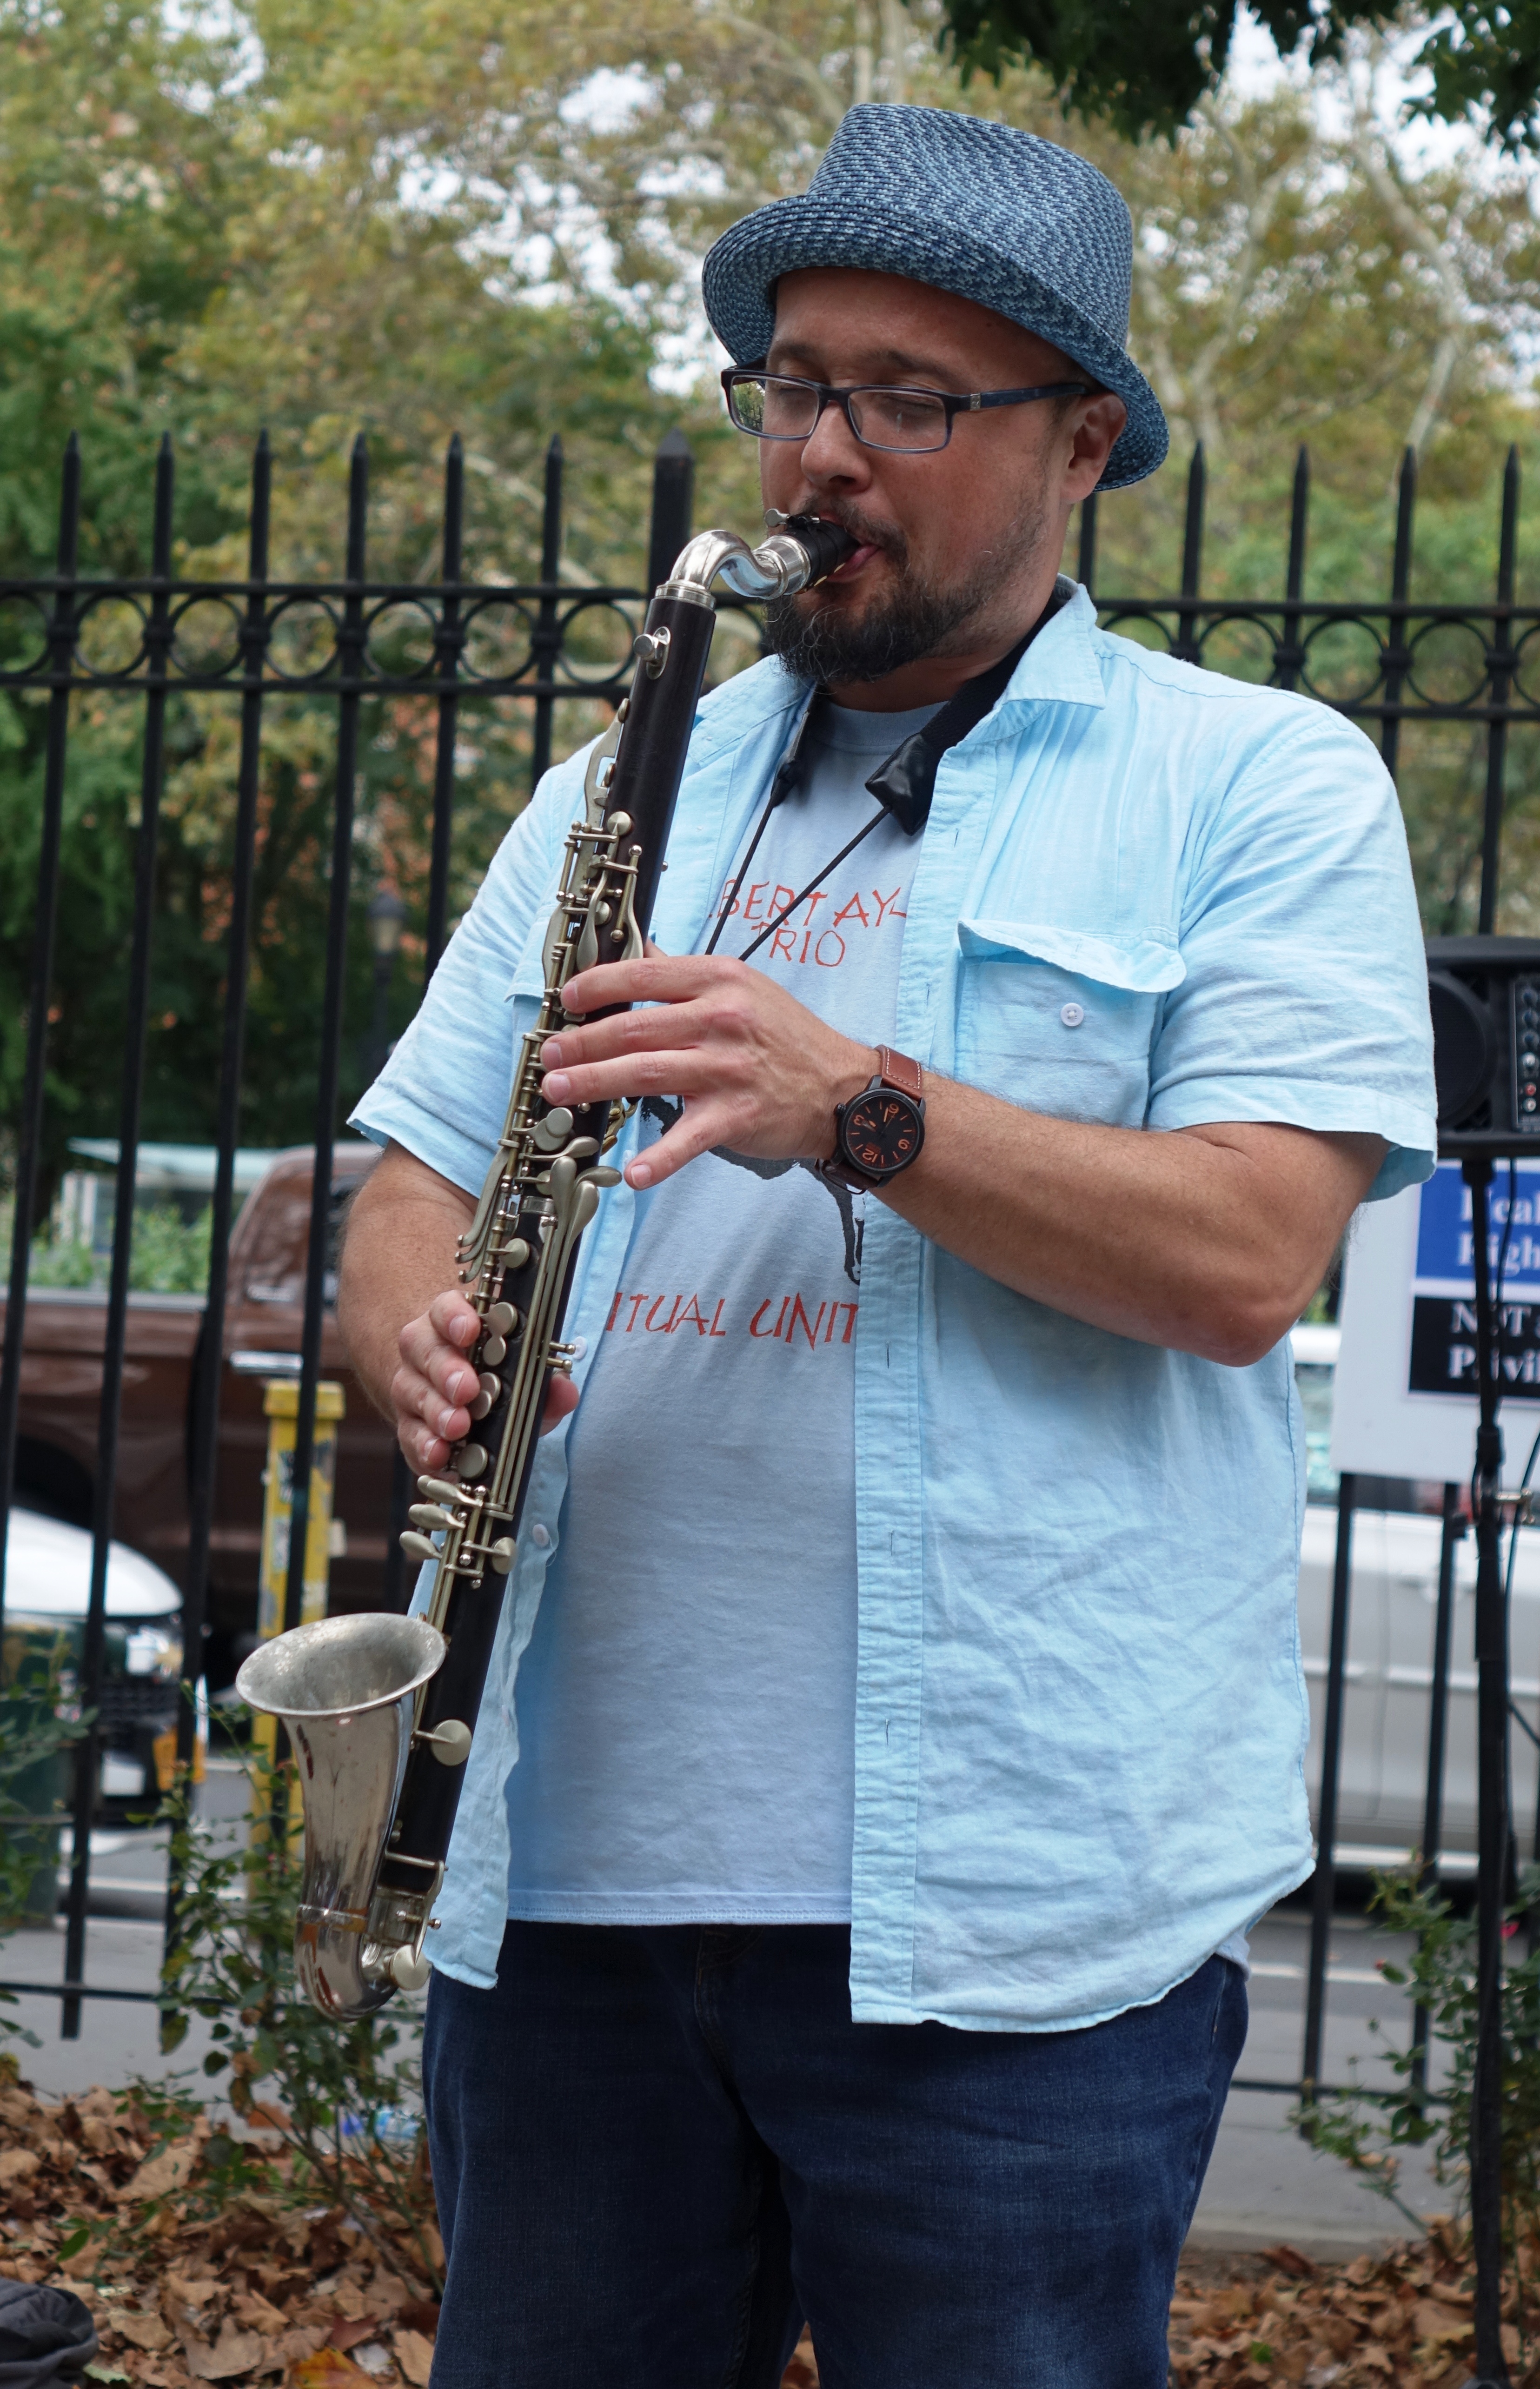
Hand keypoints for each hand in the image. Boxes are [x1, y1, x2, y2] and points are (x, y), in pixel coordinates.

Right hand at [391, 1289, 579, 1472]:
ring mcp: (411, 1387)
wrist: (465, 1410)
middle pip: (424, 1348)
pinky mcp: (407, 1425)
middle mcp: (427, 1350)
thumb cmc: (499, 1383)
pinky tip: (440, 1455)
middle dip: (447, 1370)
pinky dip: (424, 1446)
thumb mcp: (529, 1381)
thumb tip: (564, 1390)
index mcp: (456, 1325)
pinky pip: (407, 1434)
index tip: (469, 1330)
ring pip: (411, 1391)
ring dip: (436, 1410)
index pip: (446, 1309)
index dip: (455, 1316)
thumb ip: (548, 1384)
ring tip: (458, 1427)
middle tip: (467, 1390)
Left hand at [540, 953, 876, 1190]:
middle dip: (584, 1042)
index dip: (599, 985)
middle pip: (636, 1027)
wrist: (843, 1090)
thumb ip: (686, 974)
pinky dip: (661, 1159)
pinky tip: (632, 1174)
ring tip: (560, 1091)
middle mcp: (723, 1020)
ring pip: (647, 1073)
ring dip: (596, 1083)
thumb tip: (637, 950)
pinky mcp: (737, 1115)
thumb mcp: (743, 988)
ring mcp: (729, 1069)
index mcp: (720, 981)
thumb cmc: (787, 1039)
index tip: (568, 1000)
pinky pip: (689, 1138)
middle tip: (549, 1055)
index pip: (646, 974)